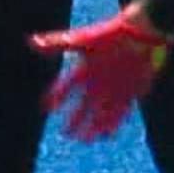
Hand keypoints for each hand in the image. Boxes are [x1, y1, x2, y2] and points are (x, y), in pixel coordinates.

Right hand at [29, 5, 168, 140]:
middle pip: (83, 104)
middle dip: (74, 118)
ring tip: (84, 139)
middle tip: (65, 133)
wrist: (141, 32)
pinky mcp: (130, 91)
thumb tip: (32, 42)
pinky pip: (119, 112)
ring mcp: (114, 87)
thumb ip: (56, 44)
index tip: (45, 107)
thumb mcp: (81, 40)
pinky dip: (112, 123)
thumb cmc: (110, 33)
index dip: (56, 96)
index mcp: (85, 68)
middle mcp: (98, 80)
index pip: (66, 86)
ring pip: (100, 111)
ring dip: (93, 125)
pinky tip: (106, 134)